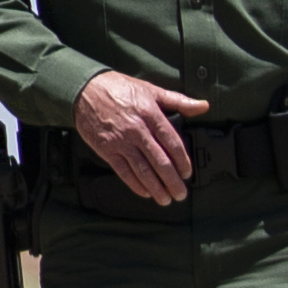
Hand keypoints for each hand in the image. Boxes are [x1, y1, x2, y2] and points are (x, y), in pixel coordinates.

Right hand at [70, 66, 206, 204]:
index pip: (172, 142)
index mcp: (150, 114)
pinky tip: (145, 192)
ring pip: (142, 170)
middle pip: (159, 161)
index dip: (182, 161)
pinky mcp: (106, 149)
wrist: (84, 90)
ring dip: (156, 187)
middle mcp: (136, 130)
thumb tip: (203, 106)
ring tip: (165, 199)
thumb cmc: (118, 88)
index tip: (187, 173)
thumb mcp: (151, 90)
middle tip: (180, 193)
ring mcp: (120, 141)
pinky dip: (135, 184)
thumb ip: (179, 101)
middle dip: (172, 181)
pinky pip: (123, 171)